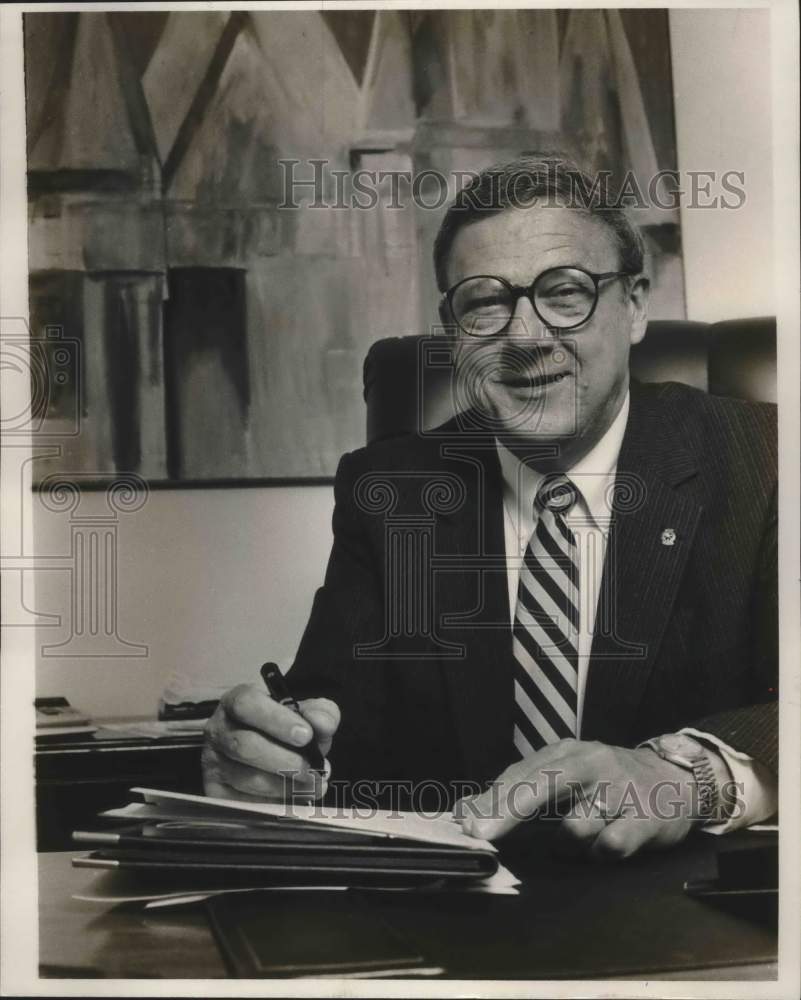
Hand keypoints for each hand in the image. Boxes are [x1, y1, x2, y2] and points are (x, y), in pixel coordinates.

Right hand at [202, 683, 339, 801]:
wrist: (271, 752)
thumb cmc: (286, 730)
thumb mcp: (305, 715)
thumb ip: (319, 712)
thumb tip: (322, 724)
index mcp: (236, 702)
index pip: (246, 704)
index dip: (276, 720)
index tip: (306, 735)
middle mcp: (218, 730)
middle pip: (244, 745)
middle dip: (284, 760)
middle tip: (314, 768)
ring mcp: (214, 763)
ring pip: (245, 777)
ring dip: (285, 785)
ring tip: (313, 784)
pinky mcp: (216, 792)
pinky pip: (243, 802)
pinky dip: (274, 803)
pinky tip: (295, 799)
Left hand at [455, 739, 707, 859]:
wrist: (675, 779)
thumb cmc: (606, 781)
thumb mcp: (563, 775)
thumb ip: (517, 791)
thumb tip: (465, 812)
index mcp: (566, 753)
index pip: (522, 774)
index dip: (493, 801)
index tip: (467, 824)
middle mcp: (591, 763)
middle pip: (544, 784)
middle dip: (510, 811)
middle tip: (482, 834)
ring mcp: (619, 789)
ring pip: (575, 828)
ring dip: (573, 842)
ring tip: (589, 832)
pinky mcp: (645, 817)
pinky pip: (609, 846)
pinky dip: (603, 852)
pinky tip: (610, 842)